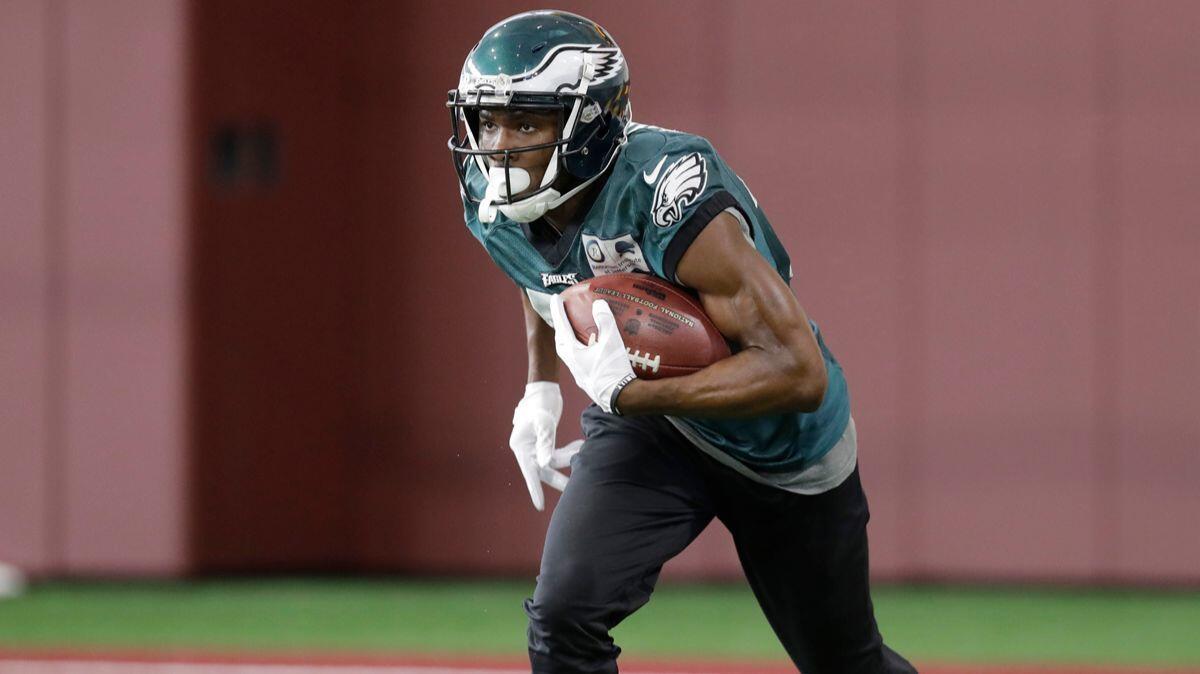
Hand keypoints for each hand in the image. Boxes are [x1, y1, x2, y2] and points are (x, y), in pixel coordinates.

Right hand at [510, 382, 582, 510]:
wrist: (544, 388)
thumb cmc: (540, 403)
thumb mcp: (544, 422)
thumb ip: (545, 444)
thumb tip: (545, 464)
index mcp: (521, 446)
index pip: (529, 472)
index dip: (535, 489)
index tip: (540, 506)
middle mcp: (527, 449)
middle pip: (543, 470)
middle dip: (559, 478)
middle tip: (573, 489)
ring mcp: (536, 446)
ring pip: (554, 460)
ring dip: (569, 458)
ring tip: (583, 449)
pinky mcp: (546, 441)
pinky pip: (558, 452)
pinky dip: (569, 450)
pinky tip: (580, 445)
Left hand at [550, 295, 636, 414]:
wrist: (621, 399)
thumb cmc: (614, 370)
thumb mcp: (612, 342)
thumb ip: (605, 321)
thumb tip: (598, 303)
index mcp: (573, 354)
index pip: (562, 327)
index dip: (558, 312)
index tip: (554, 298)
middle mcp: (572, 365)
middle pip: (560, 343)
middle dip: (560, 327)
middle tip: (563, 315)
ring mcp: (580, 375)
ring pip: (569, 354)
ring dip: (569, 341)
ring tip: (575, 332)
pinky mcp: (589, 382)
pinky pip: (579, 363)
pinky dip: (581, 352)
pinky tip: (591, 351)